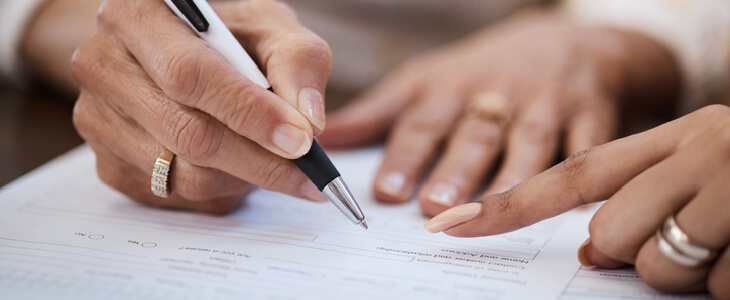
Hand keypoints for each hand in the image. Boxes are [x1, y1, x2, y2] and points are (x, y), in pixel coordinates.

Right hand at [72, 0, 332, 212]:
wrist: (176, 50)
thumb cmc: (226, 36)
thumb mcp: (268, 28)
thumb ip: (297, 62)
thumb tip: (308, 121)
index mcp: (137, 14)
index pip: (192, 74)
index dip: (250, 112)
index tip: (300, 140)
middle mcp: (103, 65)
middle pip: (187, 134)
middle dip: (259, 160)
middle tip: (308, 172)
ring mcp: (97, 119)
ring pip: (184, 175)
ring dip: (244, 177)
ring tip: (274, 160)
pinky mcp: (107, 163)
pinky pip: (176, 197)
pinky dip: (221, 191)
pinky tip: (239, 166)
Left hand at [318, 9, 678, 216]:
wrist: (570, 43)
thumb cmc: (484, 72)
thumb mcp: (427, 81)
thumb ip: (378, 113)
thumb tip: (327, 138)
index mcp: (452, 87)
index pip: (423, 121)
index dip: (404, 155)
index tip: (384, 192)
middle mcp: (497, 94)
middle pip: (474, 133)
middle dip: (454, 169)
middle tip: (433, 206)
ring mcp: (546, 104)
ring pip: (529, 143)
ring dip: (509, 177)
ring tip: (489, 210)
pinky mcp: (591, 116)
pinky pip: (588, 146)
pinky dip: (581, 170)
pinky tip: (570, 205)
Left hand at [425, 105, 729, 297]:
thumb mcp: (702, 170)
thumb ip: (641, 197)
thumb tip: (593, 249)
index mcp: (673, 136)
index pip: (572, 175)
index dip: (509, 204)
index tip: (451, 225)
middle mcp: (699, 152)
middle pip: (612, 233)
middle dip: (635, 253)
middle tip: (688, 235)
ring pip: (660, 266)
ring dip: (690, 272)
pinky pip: (719, 286)